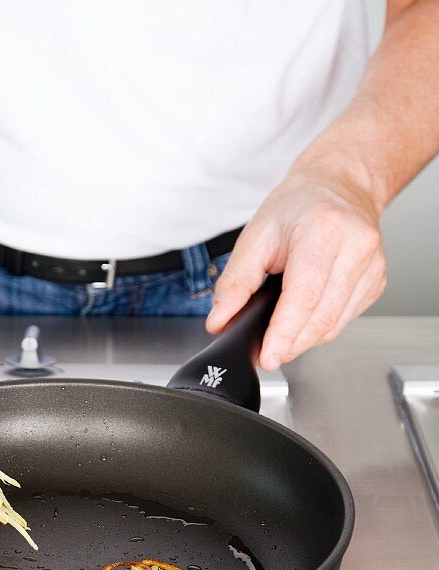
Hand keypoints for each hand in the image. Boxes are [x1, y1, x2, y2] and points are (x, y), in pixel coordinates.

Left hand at [206, 158, 387, 369]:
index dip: (284, 334)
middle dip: (289, 344)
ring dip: (303, 340)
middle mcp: (356, 247)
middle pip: (320, 318)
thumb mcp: (256, 234)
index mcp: (325, 230)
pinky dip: (319, 328)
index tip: (268, 358)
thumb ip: (235, 281)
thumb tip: (220, 319)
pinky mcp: (376, 281)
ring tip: (280, 335)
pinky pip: (343, 320)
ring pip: (333, 325)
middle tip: (266, 353)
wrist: (339, 185)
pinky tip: (305, 317)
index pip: (304, 296)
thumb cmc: (298, 207)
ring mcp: (372, 266)